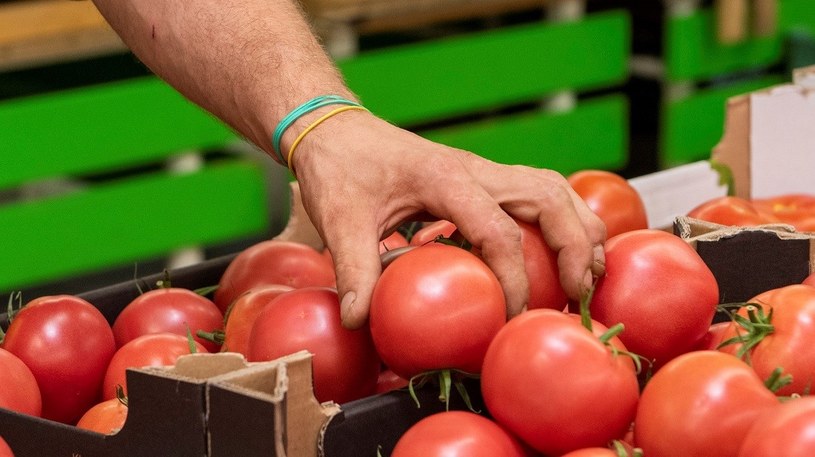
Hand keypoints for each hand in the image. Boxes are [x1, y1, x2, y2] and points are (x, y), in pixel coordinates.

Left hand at [290, 109, 605, 328]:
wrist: (337, 129)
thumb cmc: (340, 165)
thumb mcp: (339, 218)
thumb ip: (353, 268)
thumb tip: (360, 319)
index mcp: (446, 178)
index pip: (498, 232)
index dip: (514, 279)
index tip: (511, 316)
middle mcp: (476, 169)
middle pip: (549, 198)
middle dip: (575, 247)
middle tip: (579, 293)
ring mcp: (484, 171)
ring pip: (554, 189)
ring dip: (579, 228)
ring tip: (589, 274)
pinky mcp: (483, 178)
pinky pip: (538, 192)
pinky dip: (562, 220)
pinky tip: (563, 250)